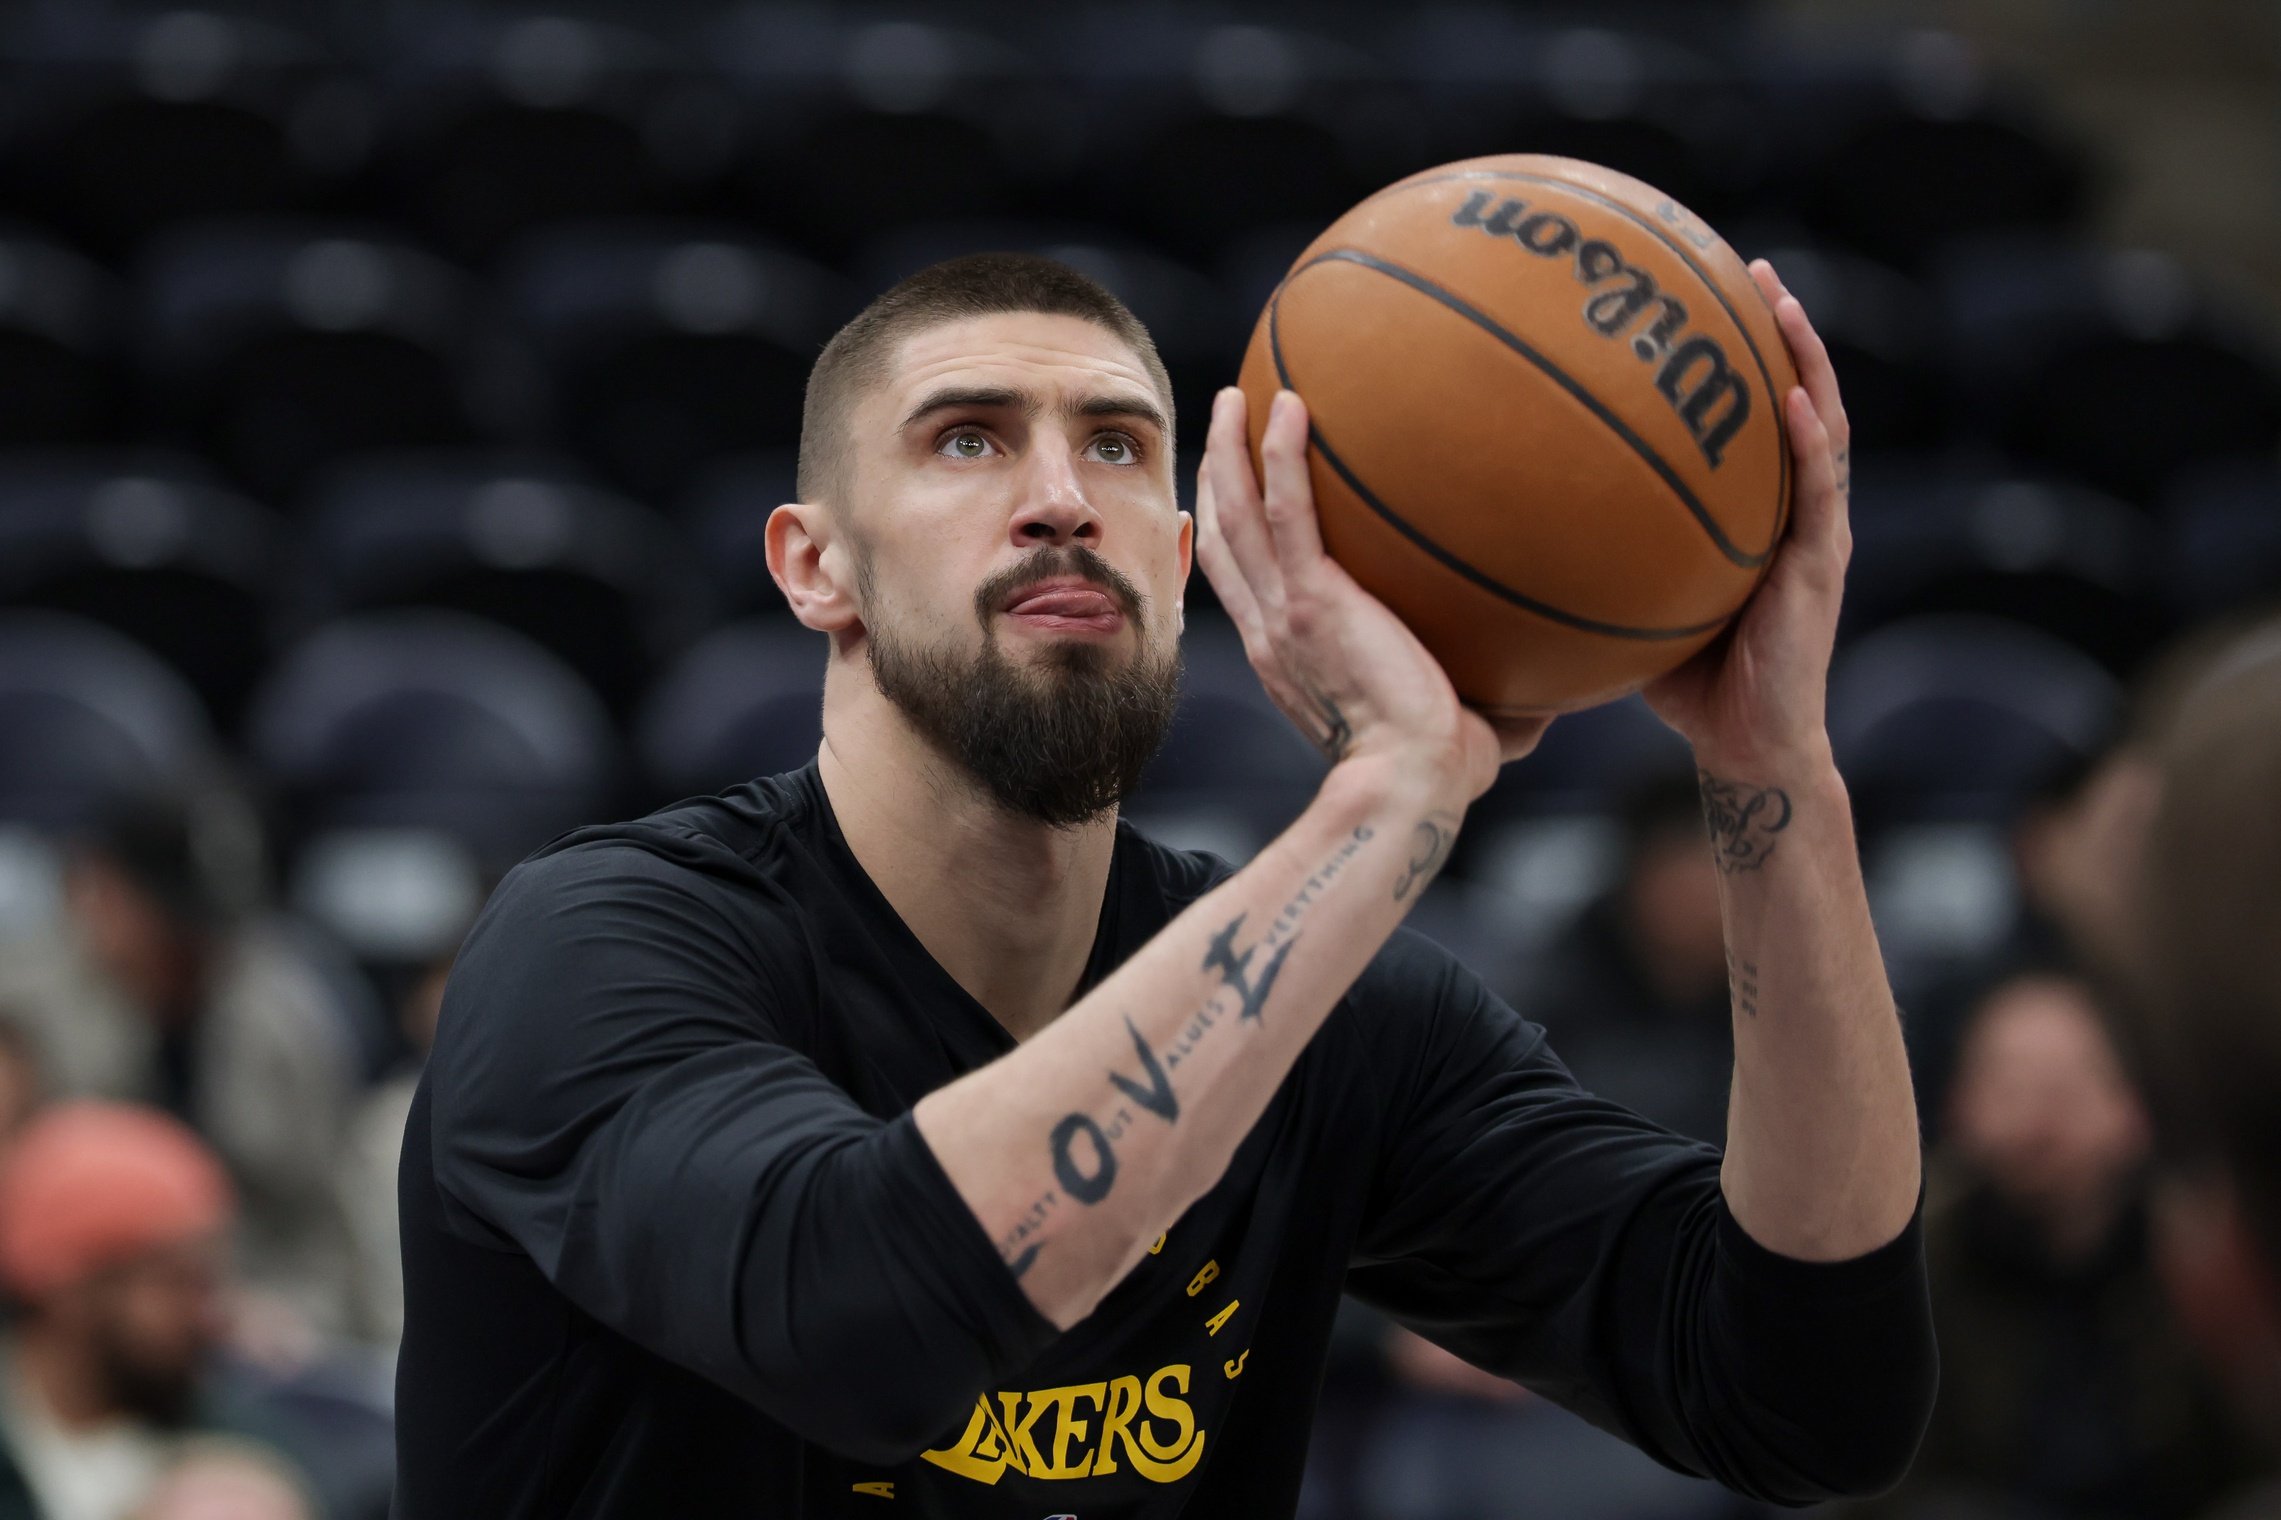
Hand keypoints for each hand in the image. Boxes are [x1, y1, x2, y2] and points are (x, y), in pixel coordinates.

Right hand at [1195, 388, 1545, 802]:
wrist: (1410, 784)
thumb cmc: (1436, 774)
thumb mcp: (1452, 730)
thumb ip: (1488, 706)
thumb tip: (1551, 699)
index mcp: (1288, 657)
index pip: (1244, 586)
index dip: (1229, 537)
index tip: (1232, 498)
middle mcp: (1271, 631)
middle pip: (1223, 539)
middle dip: (1216, 480)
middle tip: (1225, 425)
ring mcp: (1285, 612)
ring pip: (1237, 515)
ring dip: (1228, 452)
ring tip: (1235, 397)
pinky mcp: (1313, 599)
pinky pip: (1287, 511)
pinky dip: (1281, 456)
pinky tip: (1289, 404)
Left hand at [1641, 259, 1850, 773]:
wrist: (1746, 745)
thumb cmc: (1687, 682)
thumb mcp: (1634, 600)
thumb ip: (1596, 555)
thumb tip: (1504, 523)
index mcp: (1759, 513)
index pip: (1755, 418)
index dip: (1742, 356)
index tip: (1706, 292)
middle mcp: (1795, 511)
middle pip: (1798, 398)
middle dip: (1781, 332)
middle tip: (1751, 267)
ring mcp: (1816, 536)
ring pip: (1823, 429)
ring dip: (1807, 364)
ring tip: (1783, 306)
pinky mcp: (1820, 571)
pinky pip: (1819, 497)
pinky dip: (1809, 446)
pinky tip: (1792, 405)